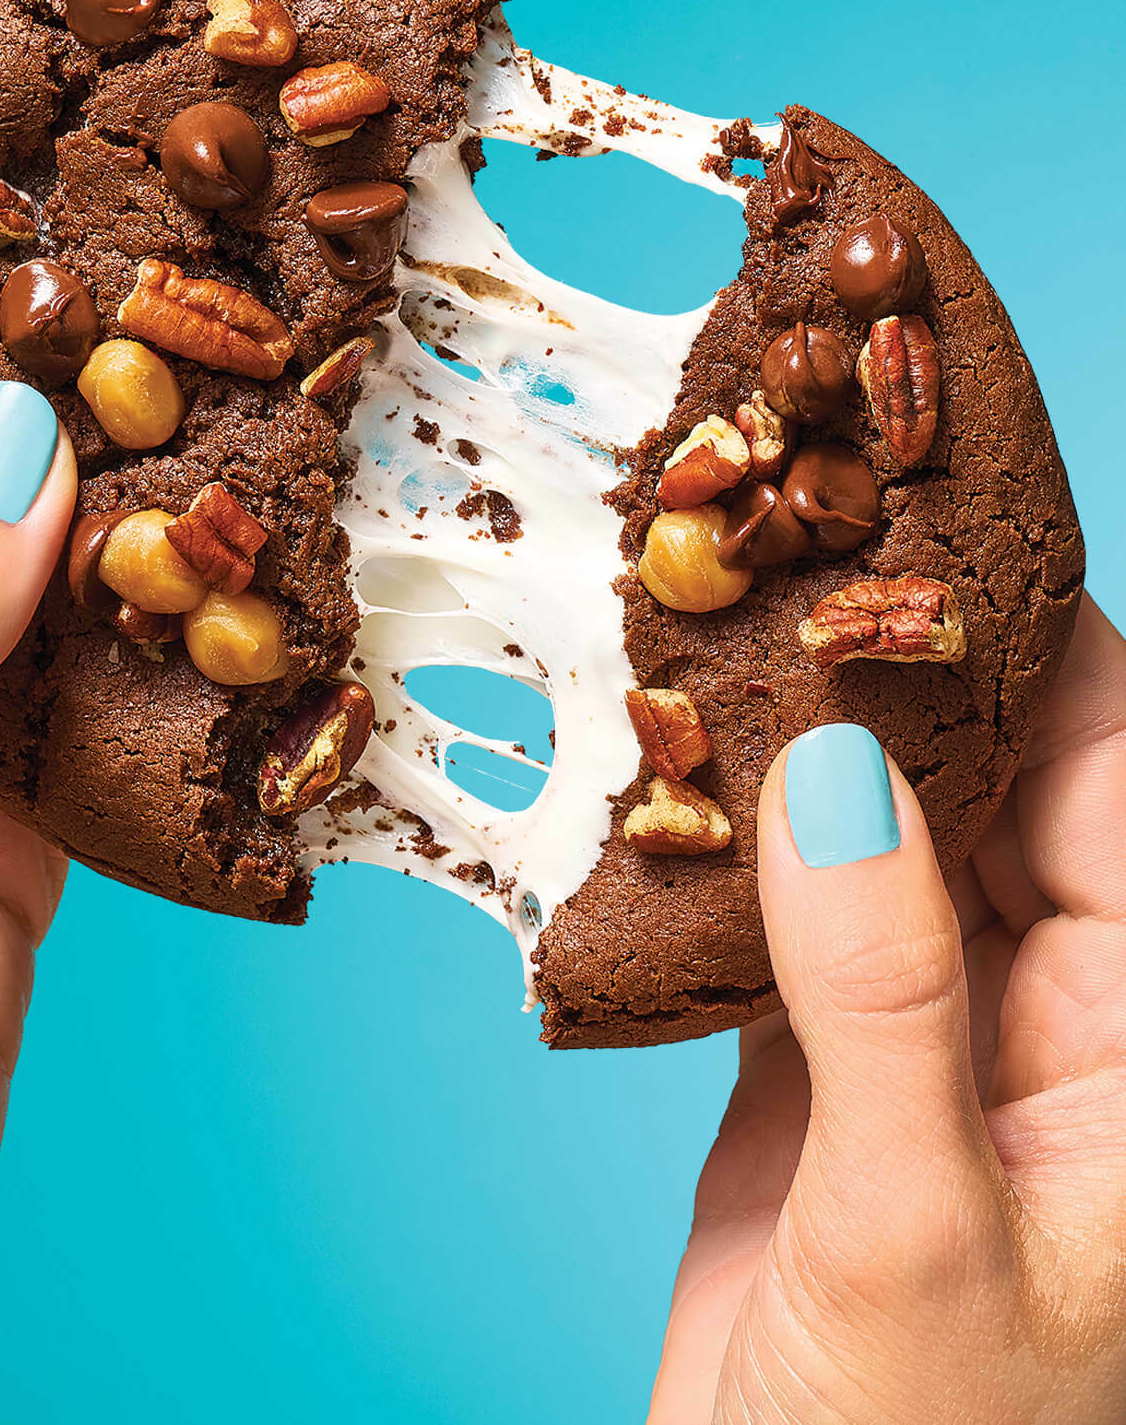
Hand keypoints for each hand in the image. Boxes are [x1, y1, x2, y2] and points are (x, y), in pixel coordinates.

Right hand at [649, 597, 1125, 1422]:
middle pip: (994, 782)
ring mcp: (934, 1032)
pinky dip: (730, 840)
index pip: (1119, 782)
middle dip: (900, 669)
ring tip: (718, 621)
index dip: (1041, 645)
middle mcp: (1056, 1015)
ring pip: (882, 833)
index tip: (929, 523)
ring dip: (805, 744)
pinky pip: (788, 908)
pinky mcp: (823, 1062)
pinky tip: (671, 771)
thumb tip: (837, 770)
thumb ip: (886, 995)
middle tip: (787, 543)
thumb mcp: (918, 1229)